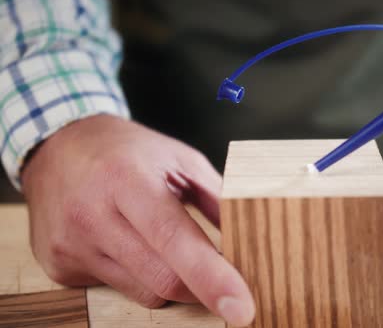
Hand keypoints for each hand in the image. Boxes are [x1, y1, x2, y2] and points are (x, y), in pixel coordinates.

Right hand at [21, 115, 254, 326]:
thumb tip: (253, 237)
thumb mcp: (179, 158)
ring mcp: (70, 245)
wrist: (58, 148)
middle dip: (203, 287)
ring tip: (168, 246)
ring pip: (144, 292)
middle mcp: (91, 215)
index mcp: (126, 180)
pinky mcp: (59, 267)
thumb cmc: (128, 151)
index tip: (242, 307)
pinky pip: (118, 289)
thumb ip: (217, 197)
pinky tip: (131, 244)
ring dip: (171, 280)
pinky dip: (140, 276)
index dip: (211, 276)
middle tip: (225, 279)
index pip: (173, 238)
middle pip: (162, 278)